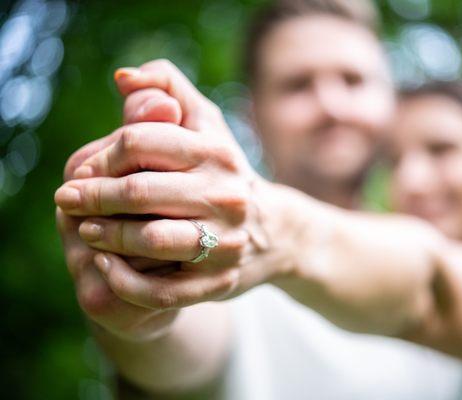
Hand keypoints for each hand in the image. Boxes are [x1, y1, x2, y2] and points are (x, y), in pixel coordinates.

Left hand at [56, 60, 295, 310]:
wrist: (272, 232)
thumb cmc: (223, 173)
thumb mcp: (206, 125)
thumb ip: (168, 90)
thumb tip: (122, 78)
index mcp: (216, 153)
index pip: (140, 142)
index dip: (101, 156)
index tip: (83, 170)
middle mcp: (226, 195)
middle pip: (139, 191)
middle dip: (92, 196)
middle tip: (67, 199)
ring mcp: (225, 241)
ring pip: (150, 240)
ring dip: (106, 236)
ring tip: (85, 230)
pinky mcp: (218, 281)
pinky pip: (161, 289)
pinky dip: (123, 280)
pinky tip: (104, 265)